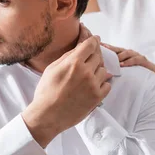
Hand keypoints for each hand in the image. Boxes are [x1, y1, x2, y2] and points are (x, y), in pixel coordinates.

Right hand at [22, 28, 112, 146]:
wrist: (48, 115)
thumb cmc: (46, 91)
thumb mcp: (52, 68)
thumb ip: (68, 56)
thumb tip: (79, 48)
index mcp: (74, 62)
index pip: (90, 45)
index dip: (93, 40)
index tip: (95, 39)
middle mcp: (86, 72)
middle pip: (98, 56)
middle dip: (93, 57)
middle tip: (87, 62)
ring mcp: (93, 85)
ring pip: (104, 71)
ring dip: (97, 71)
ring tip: (88, 77)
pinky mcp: (97, 97)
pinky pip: (108, 85)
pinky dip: (102, 84)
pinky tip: (93, 86)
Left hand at [101, 43, 154, 71]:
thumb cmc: (138, 74)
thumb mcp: (125, 70)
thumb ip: (116, 68)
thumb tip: (102, 71)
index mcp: (123, 55)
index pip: (112, 50)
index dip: (104, 48)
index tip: (96, 47)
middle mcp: (129, 54)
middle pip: (118, 49)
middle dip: (109, 48)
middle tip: (101, 48)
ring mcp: (136, 56)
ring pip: (126, 53)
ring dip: (118, 56)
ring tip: (112, 59)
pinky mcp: (143, 61)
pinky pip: (135, 60)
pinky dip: (128, 62)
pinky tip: (122, 65)